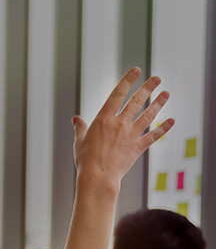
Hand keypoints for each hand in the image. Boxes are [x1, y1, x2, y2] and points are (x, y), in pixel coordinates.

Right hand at [72, 67, 173, 189]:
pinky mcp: (138, 147)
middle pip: (136, 101)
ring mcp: (131, 135)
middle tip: (157, 78)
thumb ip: (80, 128)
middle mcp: (120, 124)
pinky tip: (172, 121)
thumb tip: (76, 119)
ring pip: (148, 115)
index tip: (136, 71)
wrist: (98, 177)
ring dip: (158, 103)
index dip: (128, 81)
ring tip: (166, 93)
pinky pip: (154, 136)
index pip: (118, 94)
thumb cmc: (85, 159)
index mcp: (103, 119)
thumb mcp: (79, 141)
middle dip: (148, 88)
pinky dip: (164, 128)